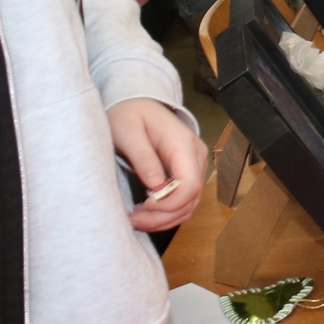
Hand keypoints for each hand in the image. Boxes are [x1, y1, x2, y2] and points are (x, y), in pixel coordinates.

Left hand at [109, 98, 205, 231]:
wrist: (136, 103)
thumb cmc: (130, 114)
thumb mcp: (128, 131)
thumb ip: (143, 157)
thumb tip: (155, 185)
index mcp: (183, 144)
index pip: (190, 184)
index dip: (170, 203)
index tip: (144, 206)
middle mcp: (195, 157)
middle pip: (191, 198)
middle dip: (163, 216)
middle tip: (133, 220)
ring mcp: (193, 166)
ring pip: (188, 204)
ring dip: (164, 219)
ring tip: (136, 219)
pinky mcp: (186, 174)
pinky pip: (183, 201)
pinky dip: (166, 213)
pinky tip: (145, 213)